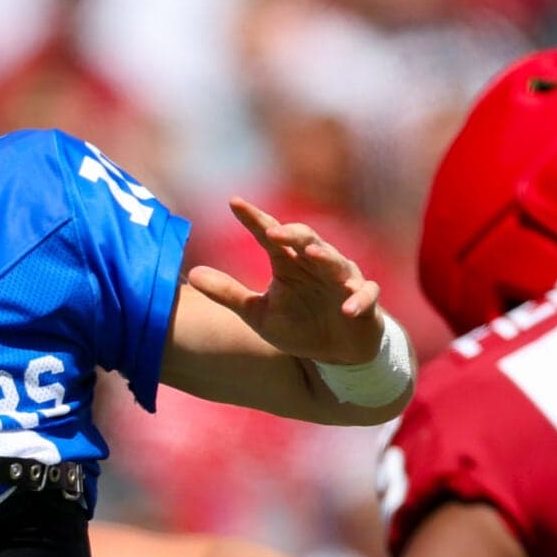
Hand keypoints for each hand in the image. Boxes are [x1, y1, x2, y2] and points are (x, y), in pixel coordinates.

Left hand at [186, 199, 381, 365]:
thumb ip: (228, 294)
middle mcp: (316, 265)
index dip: (252, 219)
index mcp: (289, 263)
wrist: (337, 353)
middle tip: (272, 231)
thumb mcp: (258, 314)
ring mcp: (342, 281)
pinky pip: (366, 296)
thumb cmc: (299, 326)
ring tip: (311, 255)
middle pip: (305, 240)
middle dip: (291, 233)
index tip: (233, 203)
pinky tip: (347, 308)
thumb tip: (190, 276)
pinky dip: (359, 299)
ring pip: (337, 262)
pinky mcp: (364, 303)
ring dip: (326, 258)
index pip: (269, 235)